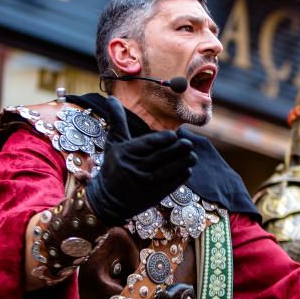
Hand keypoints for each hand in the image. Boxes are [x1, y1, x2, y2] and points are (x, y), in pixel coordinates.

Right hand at [85, 97, 195, 224]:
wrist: (107, 200)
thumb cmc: (113, 166)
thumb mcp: (113, 144)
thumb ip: (117, 121)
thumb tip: (113, 98)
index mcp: (126, 153)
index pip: (150, 143)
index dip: (165, 139)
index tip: (174, 136)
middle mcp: (134, 168)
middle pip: (163, 156)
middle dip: (179, 149)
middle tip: (188, 144)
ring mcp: (144, 183)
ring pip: (170, 169)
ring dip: (184, 161)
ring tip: (192, 155)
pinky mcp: (152, 195)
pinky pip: (172, 183)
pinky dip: (182, 175)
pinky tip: (188, 168)